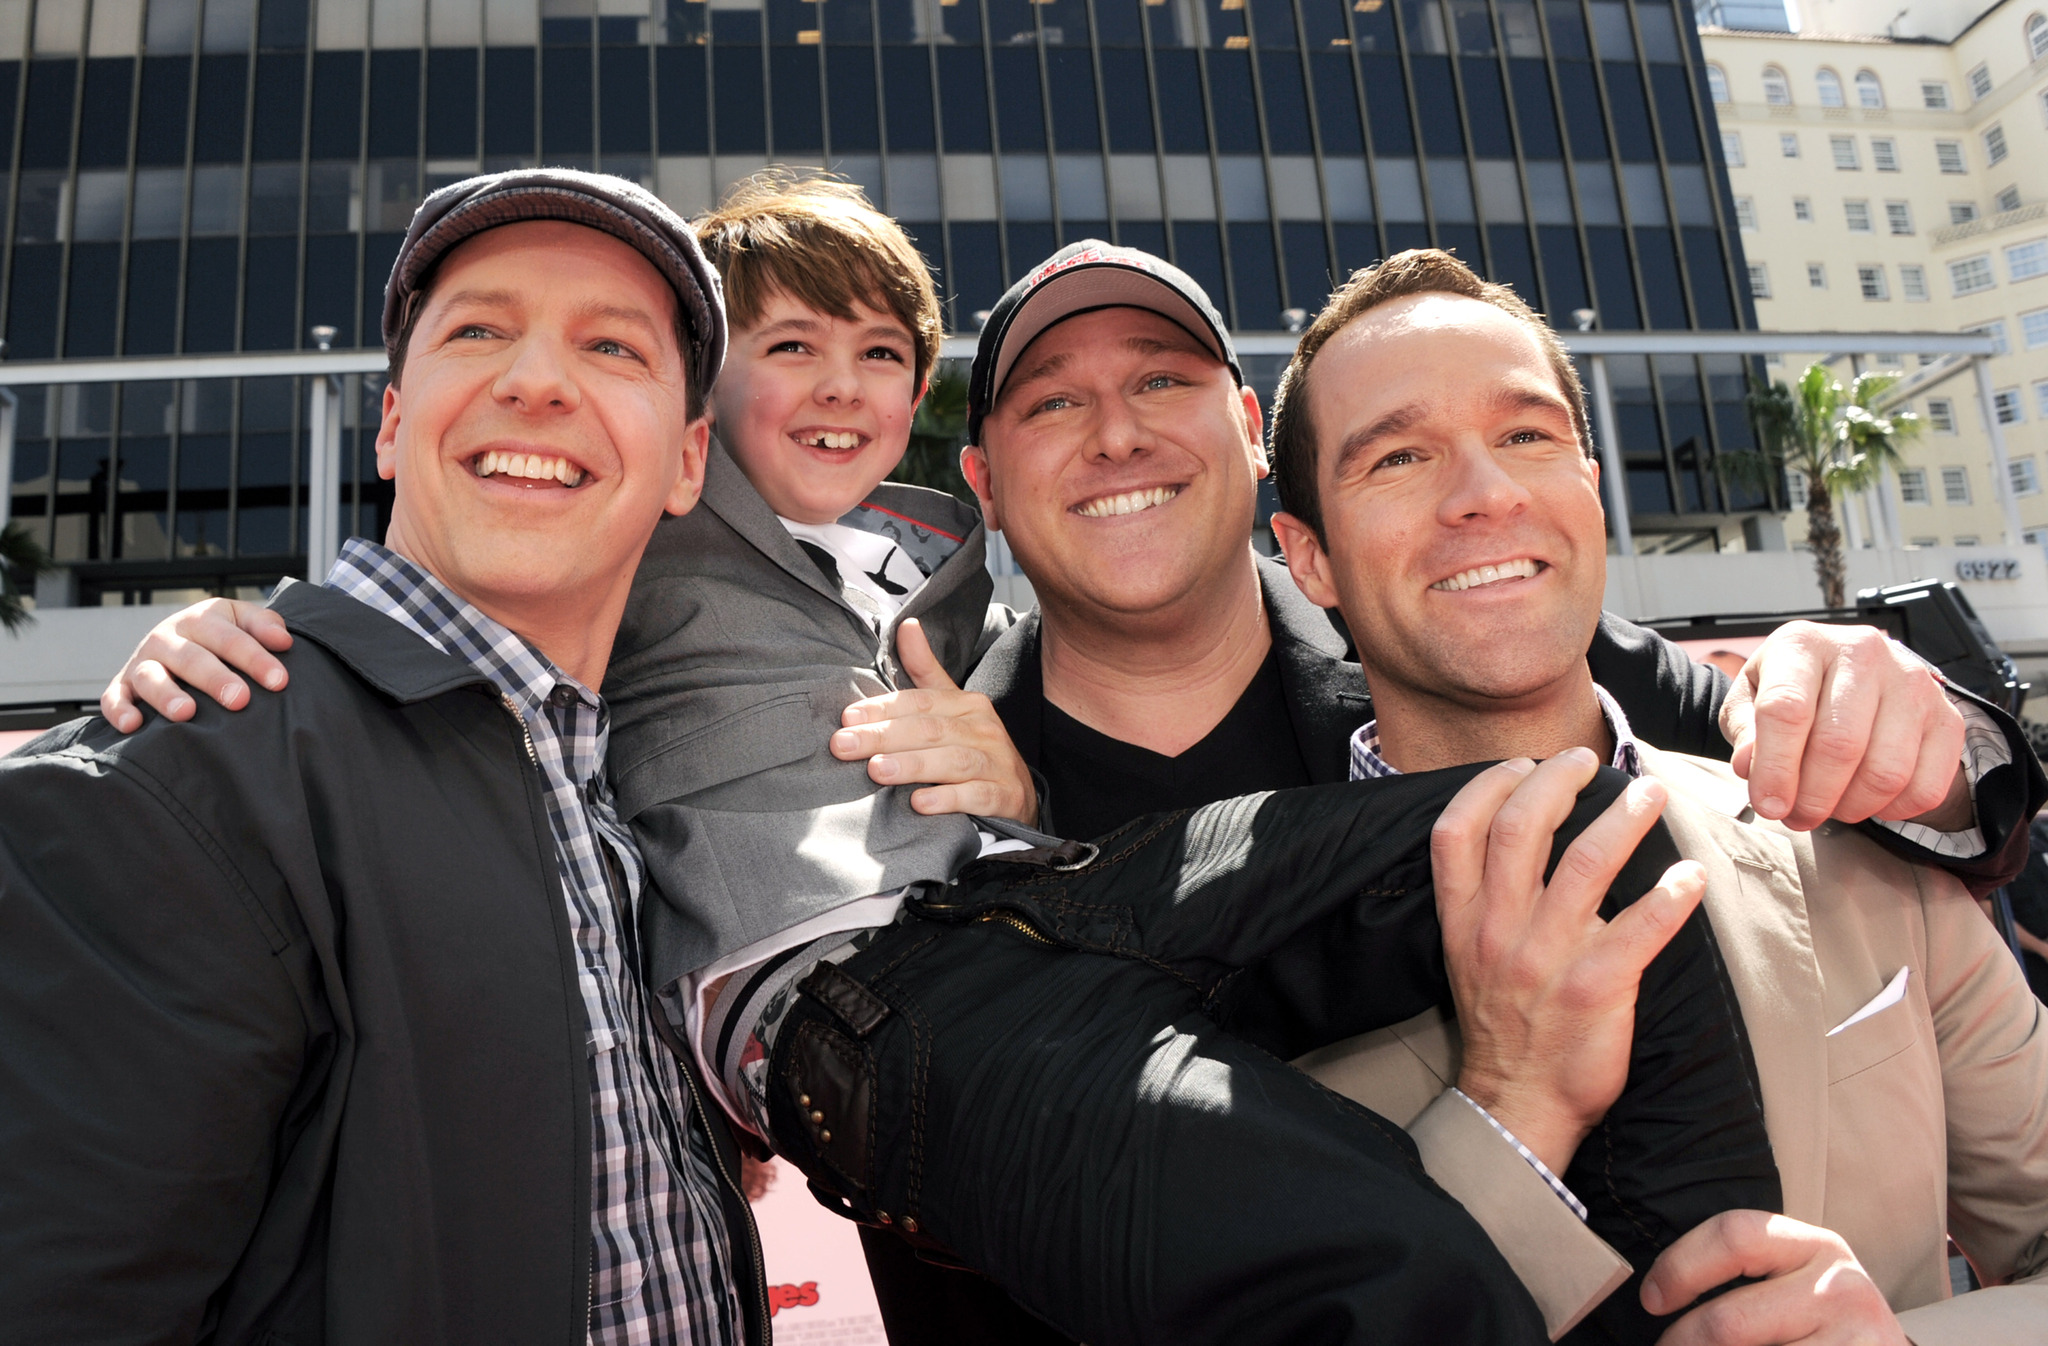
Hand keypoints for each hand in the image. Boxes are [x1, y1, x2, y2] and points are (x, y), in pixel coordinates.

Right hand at [99, 599, 293, 732]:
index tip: (279, 681)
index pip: (228, 637)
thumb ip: (263, 625)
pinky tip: (134, 725)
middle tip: (240, 700)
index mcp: (199, 620)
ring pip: (151, 676)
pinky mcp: (122, 685)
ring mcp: (142, 662)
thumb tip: (283, 641)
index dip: (254, 658)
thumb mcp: (241, 621)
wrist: (178, 640)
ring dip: (167, 694)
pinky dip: (119, 710)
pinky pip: (113, 698)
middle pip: (191, 657)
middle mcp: (167, 638)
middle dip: (215, 678)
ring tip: (187, 713)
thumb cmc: (219, 637)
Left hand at [829, 619, 1038, 824]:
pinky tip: (920, 803)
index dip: (883, 708)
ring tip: (876, 770)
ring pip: (953, 761)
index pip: (920, 701)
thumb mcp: (952, 707)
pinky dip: (948, 799)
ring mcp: (997, 763)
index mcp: (968, 704)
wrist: (1019, 794)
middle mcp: (984, 730)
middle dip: (883, 736)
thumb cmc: (973, 748)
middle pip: (930, 729)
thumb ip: (925, 670)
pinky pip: (977, 796)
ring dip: (912, 765)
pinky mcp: (1005, 797)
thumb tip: (906, 625)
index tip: (847, 718)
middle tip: (843, 745)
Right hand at [1432, 750, 1705, 1175]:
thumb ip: (1488, 902)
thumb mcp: (1470, 959)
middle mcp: (1499, 931)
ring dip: (1625, 819)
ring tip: (1650, 797)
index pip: (1457, 831)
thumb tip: (1526, 841)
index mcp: (1464, 921)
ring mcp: (1546, 959)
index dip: (1488, 786)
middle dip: (1559, 780)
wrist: (1516, 1107)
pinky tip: (1691, 876)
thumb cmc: (1503, 1028)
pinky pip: (1640, 929)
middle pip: (1521, 828)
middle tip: (1590, 760)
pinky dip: (1671, 896)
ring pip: (1586, 863)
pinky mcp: (1596, 989)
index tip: (1521, 766)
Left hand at [1642, 1211, 1905, 1345]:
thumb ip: (1745, 1278)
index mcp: (1816, 1246)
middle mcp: (1840, 1288)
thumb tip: (1655, 1296)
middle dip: (1680, 1343)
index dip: (1679, 1267)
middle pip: (1728, 1320)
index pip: (1732, 1235)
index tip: (1651, 1298)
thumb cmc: (1826, 1327)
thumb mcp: (1796, 1286)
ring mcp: (1857, 1341)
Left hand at [1720, 622, 1968, 831]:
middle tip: (1797, 817)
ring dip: (1852, 808)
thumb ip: (1745, 731)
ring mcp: (1912, 682)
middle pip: (1840, 745)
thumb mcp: (1751, 699)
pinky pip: (1926, 785)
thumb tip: (1749, 766)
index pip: (1787, 710)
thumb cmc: (1794, 689)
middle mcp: (1863, 652)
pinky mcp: (1947, 716)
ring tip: (1830, 809)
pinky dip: (1894, 810)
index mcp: (1804, 643)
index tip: (1768, 805)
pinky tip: (1868, 801)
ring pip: (1886, 771)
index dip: (1775, 768)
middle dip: (1813, 798)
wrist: (1850, 671)